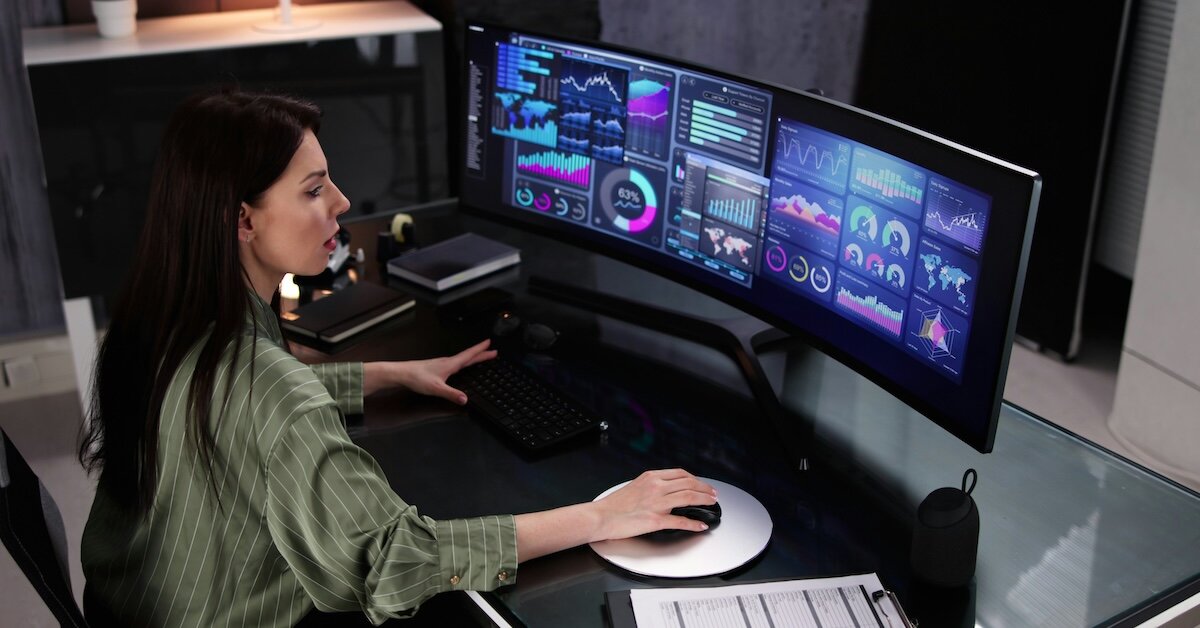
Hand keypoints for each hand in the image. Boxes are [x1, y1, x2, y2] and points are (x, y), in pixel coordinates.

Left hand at [394, 339, 496, 403]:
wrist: (402, 374)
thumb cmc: (417, 378)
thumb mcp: (436, 388)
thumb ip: (451, 394)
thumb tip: (465, 399)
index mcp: (450, 364)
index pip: (469, 355)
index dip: (480, 350)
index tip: (490, 344)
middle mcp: (447, 362)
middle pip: (468, 356)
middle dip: (481, 353)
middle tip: (492, 350)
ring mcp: (442, 364)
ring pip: (462, 359)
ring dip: (473, 357)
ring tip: (480, 356)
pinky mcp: (437, 367)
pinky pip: (455, 362)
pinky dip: (463, 362)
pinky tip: (461, 366)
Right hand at [592, 469, 717, 540]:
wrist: (600, 516)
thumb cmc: (613, 505)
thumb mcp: (634, 486)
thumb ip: (651, 486)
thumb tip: (664, 489)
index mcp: (650, 477)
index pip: (680, 474)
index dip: (695, 478)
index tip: (701, 483)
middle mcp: (655, 487)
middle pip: (689, 483)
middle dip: (705, 488)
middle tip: (713, 493)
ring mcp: (656, 503)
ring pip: (688, 497)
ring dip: (704, 500)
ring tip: (712, 503)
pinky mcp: (655, 520)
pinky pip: (680, 521)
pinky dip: (693, 523)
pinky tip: (700, 525)